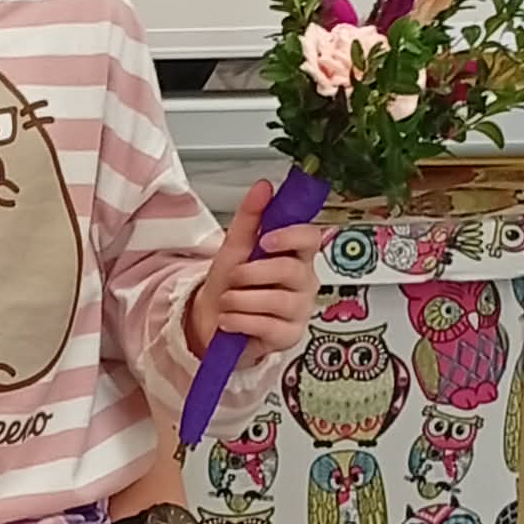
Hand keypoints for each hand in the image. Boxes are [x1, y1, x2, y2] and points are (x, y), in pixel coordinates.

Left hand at [187, 180, 320, 363]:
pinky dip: (239, 321)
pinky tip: (229, 320)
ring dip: (240, 299)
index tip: (265, 240)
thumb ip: (251, 216)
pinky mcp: (289, 336)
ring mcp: (300, 311)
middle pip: (290, 270)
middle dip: (251, 273)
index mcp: (296, 255)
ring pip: (276, 300)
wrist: (212, 321)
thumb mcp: (235, 246)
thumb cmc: (230, 284)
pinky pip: (267, 325)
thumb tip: (264, 186)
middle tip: (233, 278)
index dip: (290, 237)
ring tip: (228, 301)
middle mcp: (305, 282)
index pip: (311, 238)